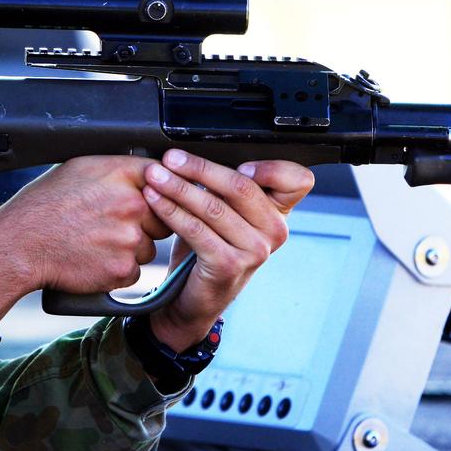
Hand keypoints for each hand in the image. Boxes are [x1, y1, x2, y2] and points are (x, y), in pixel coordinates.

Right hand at [0, 155, 166, 333]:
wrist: (20, 244)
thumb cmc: (43, 206)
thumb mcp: (79, 168)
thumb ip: (118, 169)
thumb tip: (147, 172)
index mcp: (121, 174)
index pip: (163, 177)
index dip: (157, 190)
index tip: (149, 198)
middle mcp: (131, 204)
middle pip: (162, 216)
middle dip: (144, 223)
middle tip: (111, 225)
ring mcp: (129, 238)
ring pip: (148, 247)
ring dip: (130, 249)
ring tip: (96, 242)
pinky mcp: (122, 268)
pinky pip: (134, 270)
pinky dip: (117, 269)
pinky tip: (93, 258)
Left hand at [142, 150, 313, 351]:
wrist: (192, 300)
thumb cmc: (206, 250)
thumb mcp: (224, 215)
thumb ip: (226, 187)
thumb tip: (194, 150)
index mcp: (278, 213)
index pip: (296, 180)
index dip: (272, 166)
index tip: (237, 158)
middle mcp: (276, 231)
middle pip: (241, 186)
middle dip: (199, 168)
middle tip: (170, 159)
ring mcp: (256, 251)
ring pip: (214, 206)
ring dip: (178, 187)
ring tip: (154, 177)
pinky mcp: (230, 265)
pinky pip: (197, 229)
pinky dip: (172, 211)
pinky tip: (155, 200)